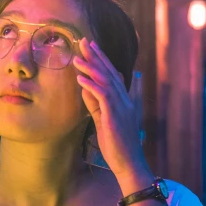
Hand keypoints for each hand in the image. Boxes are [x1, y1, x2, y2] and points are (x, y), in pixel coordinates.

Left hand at [73, 36, 148, 178]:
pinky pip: (103, 96)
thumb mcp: (103, 120)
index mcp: (123, 101)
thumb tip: (85, 89)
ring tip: (77, 57)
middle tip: (84, 41)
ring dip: (91, 68)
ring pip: (106, 81)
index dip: (101, 59)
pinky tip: (81, 78)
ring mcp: (121, 107)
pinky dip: (92, 85)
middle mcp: (124, 100)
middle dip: (96, 56)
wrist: (129, 164)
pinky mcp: (115, 116)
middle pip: (109, 72)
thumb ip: (95, 104)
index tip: (91, 46)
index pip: (112, 75)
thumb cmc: (116, 145)